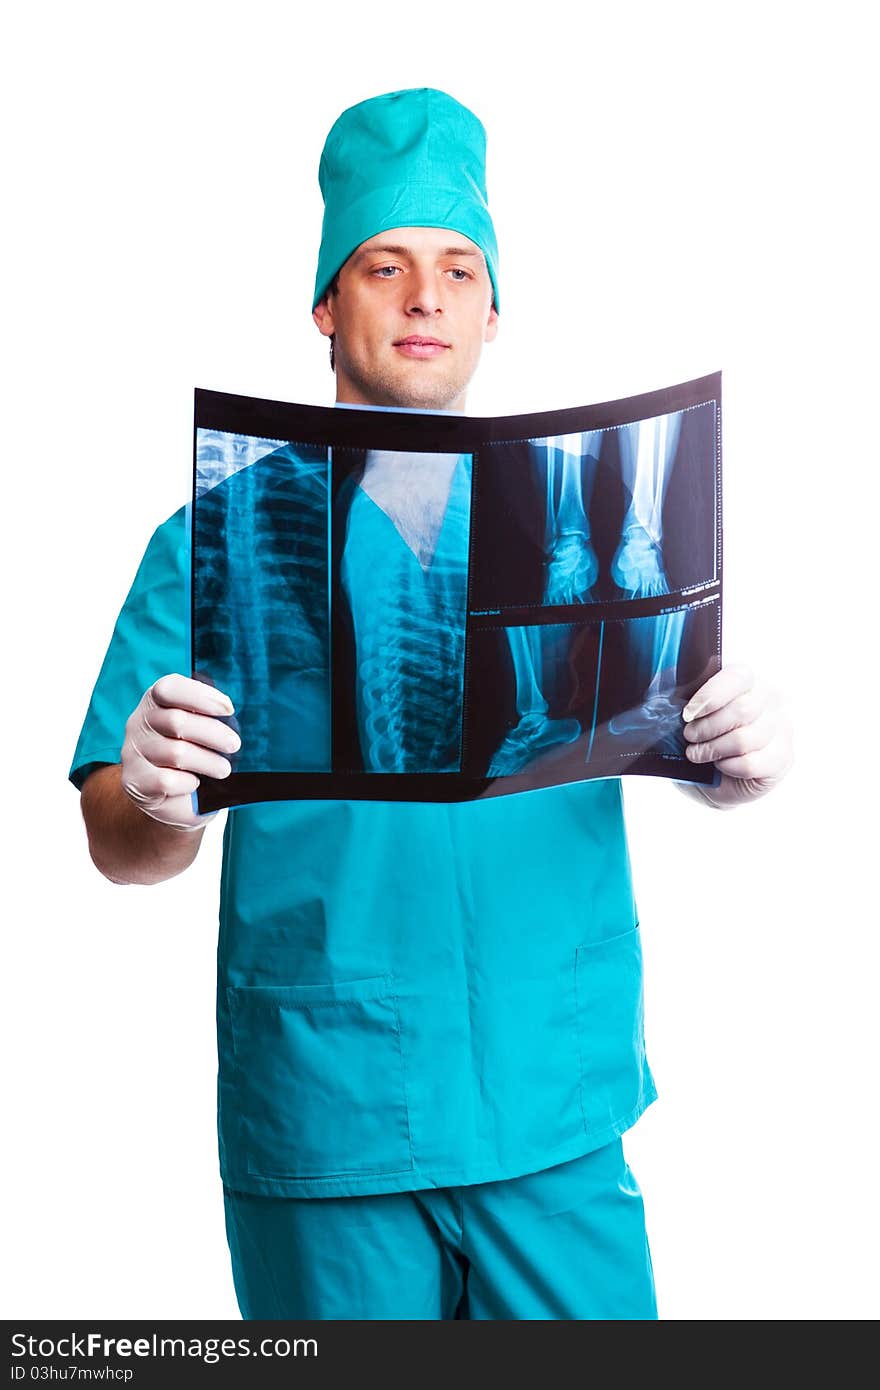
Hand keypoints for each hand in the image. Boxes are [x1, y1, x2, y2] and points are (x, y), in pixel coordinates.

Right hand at [121, 674, 240, 829]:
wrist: (170, 794)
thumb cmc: (193, 753)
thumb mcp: (201, 729)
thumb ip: (210, 716)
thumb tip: (230, 712)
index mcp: (155, 701)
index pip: (168, 688)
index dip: (200, 696)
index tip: (228, 709)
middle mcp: (138, 723)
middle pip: (176, 721)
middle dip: (212, 733)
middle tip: (234, 744)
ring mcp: (133, 752)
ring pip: (176, 753)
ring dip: (208, 761)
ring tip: (223, 769)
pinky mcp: (135, 781)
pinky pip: (167, 780)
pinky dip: (188, 783)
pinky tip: (194, 783)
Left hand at [680, 662, 793, 808]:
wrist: (711, 778)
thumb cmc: (701, 738)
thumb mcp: (687, 712)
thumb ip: (680, 691)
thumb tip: (663, 680)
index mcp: (747, 681)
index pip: (738, 677)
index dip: (711, 696)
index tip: (688, 714)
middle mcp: (770, 700)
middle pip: (742, 710)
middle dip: (707, 727)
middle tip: (689, 736)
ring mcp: (780, 729)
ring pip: (746, 739)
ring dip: (714, 749)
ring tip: (698, 753)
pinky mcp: (783, 758)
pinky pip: (752, 763)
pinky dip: (729, 767)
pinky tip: (720, 765)